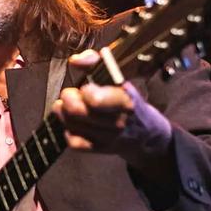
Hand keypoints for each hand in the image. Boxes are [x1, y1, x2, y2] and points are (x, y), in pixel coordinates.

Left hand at [54, 49, 172, 162]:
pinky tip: (73, 124)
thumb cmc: (127, 99)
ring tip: (64, 105)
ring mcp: (108, 137)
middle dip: (67, 99)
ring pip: (73, 125)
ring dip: (63, 113)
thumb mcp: (118, 76)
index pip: (96, 100)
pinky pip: (75, 142)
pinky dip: (69, 131)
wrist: (146, 133)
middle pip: (78, 112)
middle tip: (67, 94)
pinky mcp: (100, 148)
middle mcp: (117, 121)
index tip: (85, 87)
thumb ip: (95, 62)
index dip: (85, 91)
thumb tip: (74, 61)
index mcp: (124, 99)